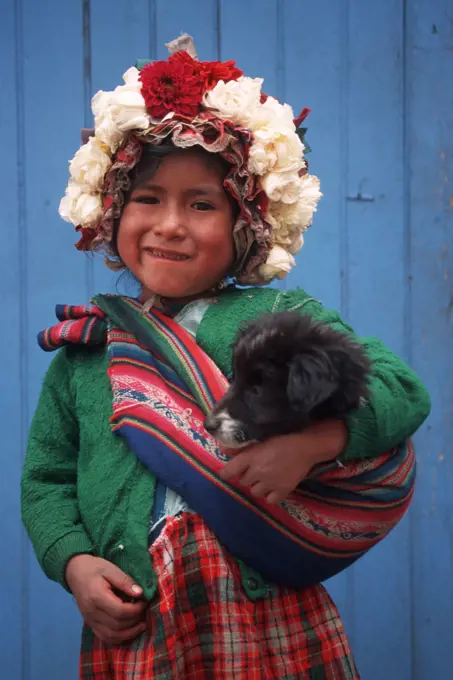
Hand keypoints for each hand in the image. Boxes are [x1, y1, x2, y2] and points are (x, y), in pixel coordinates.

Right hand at [65, 554, 147, 644]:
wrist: (75, 571)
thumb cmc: (94, 568)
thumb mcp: (110, 569)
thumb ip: (125, 581)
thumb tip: (140, 593)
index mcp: (97, 597)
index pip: (120, 611)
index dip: (136, 610)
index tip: (145, 602)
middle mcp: (92, 613)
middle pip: (117, 625)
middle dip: (135, 621)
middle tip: (145, 612)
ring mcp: (90, 620)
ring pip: (111, 635)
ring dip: (129, 633)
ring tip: (141, 625)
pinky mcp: (90, 624)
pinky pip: (105, 637)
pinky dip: (118, 638)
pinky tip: (129, 631)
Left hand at [220, 419, 347, 504]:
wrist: (306, 446)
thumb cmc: (283, 438)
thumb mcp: (261, 439)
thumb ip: (243, 447)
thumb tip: (223, 449)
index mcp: (250, 457)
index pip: (228, 471)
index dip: (227, 473)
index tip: (229, 472)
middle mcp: (257, 472)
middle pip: (243, 481)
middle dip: (247, 476)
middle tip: (255, 469)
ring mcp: (270, 483)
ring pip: (255, 492)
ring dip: (258, 486)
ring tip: (265, 478)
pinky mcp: (282, 491)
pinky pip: (270, 500)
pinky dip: (270, 495)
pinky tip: (274, 487)